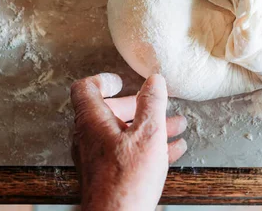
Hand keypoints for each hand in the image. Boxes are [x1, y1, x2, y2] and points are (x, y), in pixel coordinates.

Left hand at [70, 73, 186, 210]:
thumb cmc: (126, 182)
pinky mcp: (106, 176)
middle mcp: (89, 139)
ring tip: (175, 126)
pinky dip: (147, 147)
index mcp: (92, 122)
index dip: (103, 80)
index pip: (86, 89)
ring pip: (122, 134)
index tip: (120, 81)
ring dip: (148, 127)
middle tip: (154, 104)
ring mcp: (96, 159)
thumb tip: (154, 81)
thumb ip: (152, 104)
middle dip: (137, 106)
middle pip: (109, 111)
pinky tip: (172, 150)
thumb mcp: (148, 134)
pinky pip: (126, 154)